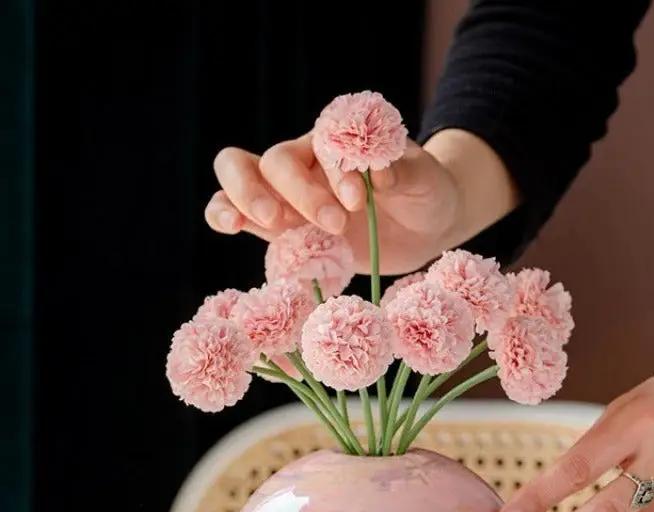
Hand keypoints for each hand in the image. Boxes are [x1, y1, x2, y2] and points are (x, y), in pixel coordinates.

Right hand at [204, 134, 461, 275]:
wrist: (424, 225)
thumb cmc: (424, 192)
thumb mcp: (426, 179)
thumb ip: (405, 171)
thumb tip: (379, 170)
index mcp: (340, 140)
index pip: (321, 146)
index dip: (334, 173)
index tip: (359, 202)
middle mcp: (307, 162)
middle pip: (276, 161)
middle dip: (297, 193)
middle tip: (331, 224)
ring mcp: (288, 195)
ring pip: (243, 179)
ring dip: (247, 199)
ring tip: (269, 223)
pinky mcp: (281, 228)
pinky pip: (238, 214)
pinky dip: (226, 215)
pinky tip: (230, 227)